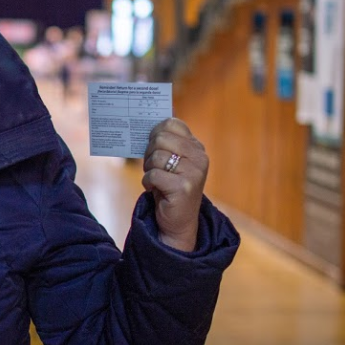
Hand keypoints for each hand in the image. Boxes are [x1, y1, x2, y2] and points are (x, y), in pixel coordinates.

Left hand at [141, 118, 208, 251]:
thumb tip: (145, 122)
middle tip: (153, 167)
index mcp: (196, 147)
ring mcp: (194, 172)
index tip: (153, 147)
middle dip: (149, 153)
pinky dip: (147, 183)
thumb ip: (164, 143)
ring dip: (148, 169)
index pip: (172, 123)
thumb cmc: (169, 187)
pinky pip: (153, 175)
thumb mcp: (170, 162)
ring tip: (156, 180)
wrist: (178, 222)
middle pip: (160, 138)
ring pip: (156, 156)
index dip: (155, 133)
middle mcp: (199, 157)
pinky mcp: (184, 187)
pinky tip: (154, 190)